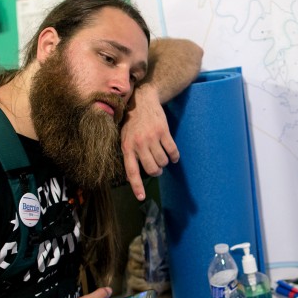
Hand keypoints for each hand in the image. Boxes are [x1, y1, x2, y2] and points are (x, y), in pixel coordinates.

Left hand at [121, 84, 178, 200]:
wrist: (142, 99)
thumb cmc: (131, 121)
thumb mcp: (124, 137)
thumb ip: (128, 155)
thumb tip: (131, 176)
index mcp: (127, 147)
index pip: (132, 172)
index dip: (137, 186)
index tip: (141, 198)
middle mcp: (139, 144)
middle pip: (152, 169)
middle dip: (156, 171)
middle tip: (156, 167)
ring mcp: (152, 138)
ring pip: (163, 162)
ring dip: (165, 162)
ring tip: (162, 156)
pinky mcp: (163, 132)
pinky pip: (172, 152)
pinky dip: (174, 156)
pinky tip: (172, 155)